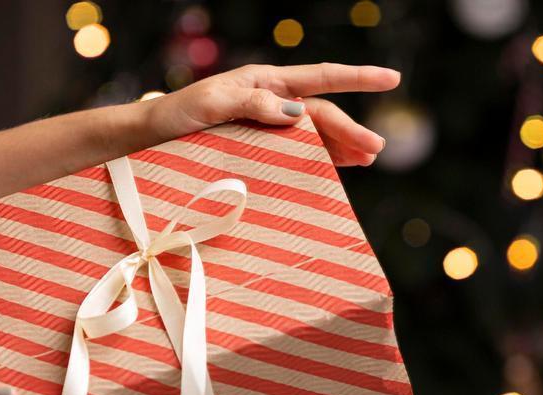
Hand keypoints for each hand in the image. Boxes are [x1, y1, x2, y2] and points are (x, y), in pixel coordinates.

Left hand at [146, 62, 400, 166]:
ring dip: (342, 145)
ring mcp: (266, 124)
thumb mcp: (212, 103)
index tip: (392, 79)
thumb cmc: (176, 115)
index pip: (321, 78)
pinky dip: (320, 158)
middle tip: (376, 150)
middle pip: (322, 113)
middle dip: (352, 129)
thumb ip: (254, 103)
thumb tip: (299, 112)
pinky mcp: (259, 147)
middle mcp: (271, 100)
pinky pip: (297, 150)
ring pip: (315, 133)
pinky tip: (338, 167)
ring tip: (366, 159)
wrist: (149, 137)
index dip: (358, 78)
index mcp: (265, 82)